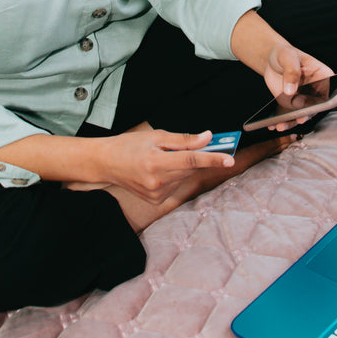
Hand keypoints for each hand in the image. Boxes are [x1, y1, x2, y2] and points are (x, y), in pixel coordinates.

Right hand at [100, 126, 233, 204]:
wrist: (106, 163)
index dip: (212, 159)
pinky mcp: (156, 201)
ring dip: (183, 167)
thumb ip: (184, 139)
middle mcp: (157, 182)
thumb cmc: (129, 146)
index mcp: (155, 163)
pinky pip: (176, 185)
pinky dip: (175, 175)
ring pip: (184, 177)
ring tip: (164, 158)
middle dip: (198, 157)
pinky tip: (160, 169)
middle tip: (200, 145)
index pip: (190, 161)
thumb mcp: (156, 136)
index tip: (229, 159)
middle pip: (190, 169)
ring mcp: (156, 194)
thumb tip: (207, 138)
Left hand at [261, 41, 333, 126]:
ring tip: (280, 125)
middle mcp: (317, 91)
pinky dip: (282, 121)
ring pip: (302, 115)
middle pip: (315, 107)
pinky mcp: (293, 106)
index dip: (320, 101)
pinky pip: (290, 116)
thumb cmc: (286, 54)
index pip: (327, 91)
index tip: (310, 106)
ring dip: (292, 122)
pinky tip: (272, 124)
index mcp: (323, 76)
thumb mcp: (288, 57)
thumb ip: (292, 72)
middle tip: (297, 119)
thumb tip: (290, 90)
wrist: (273, 60)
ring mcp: (305, 100)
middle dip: (306, 115)